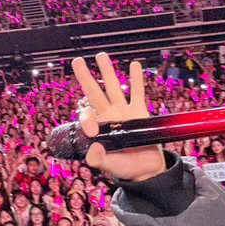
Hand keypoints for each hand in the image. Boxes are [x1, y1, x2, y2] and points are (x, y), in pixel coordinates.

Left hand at [72, 53, 165, 181]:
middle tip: (77, 61)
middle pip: (95, 93)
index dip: (87, 118)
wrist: (147, 169)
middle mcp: (109, 116)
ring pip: (114, 88)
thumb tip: (92, 151)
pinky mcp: (140, 112)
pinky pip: (137, 93)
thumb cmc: (126, 168)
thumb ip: (100, 160)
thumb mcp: (111, 166)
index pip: (88, 116)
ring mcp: (124, 112)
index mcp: (98, 128)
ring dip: (108, 72)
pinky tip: (134, 65)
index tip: (93, 131)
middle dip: (86, 77)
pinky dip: (136, 80)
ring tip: (101, 56)